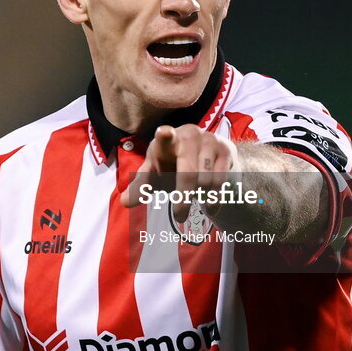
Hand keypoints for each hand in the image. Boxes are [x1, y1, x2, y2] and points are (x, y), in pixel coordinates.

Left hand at [121, 124, 238, 221]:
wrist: (209, 156)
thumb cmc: (174, 165)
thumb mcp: (157, 175)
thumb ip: (141, 187)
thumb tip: (125, 202)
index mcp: (166, 140)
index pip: (164, 138)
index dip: (165, 136)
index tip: (164, 132)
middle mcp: (189, 135)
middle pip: (187, 173)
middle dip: (183, 197)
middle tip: (179, 217)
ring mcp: (209, 140)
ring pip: (205, 180)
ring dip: (199, 196)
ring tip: (196, 195)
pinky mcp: (226, 150)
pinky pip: (220, 181)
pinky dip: (214, 198)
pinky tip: (210, 204)